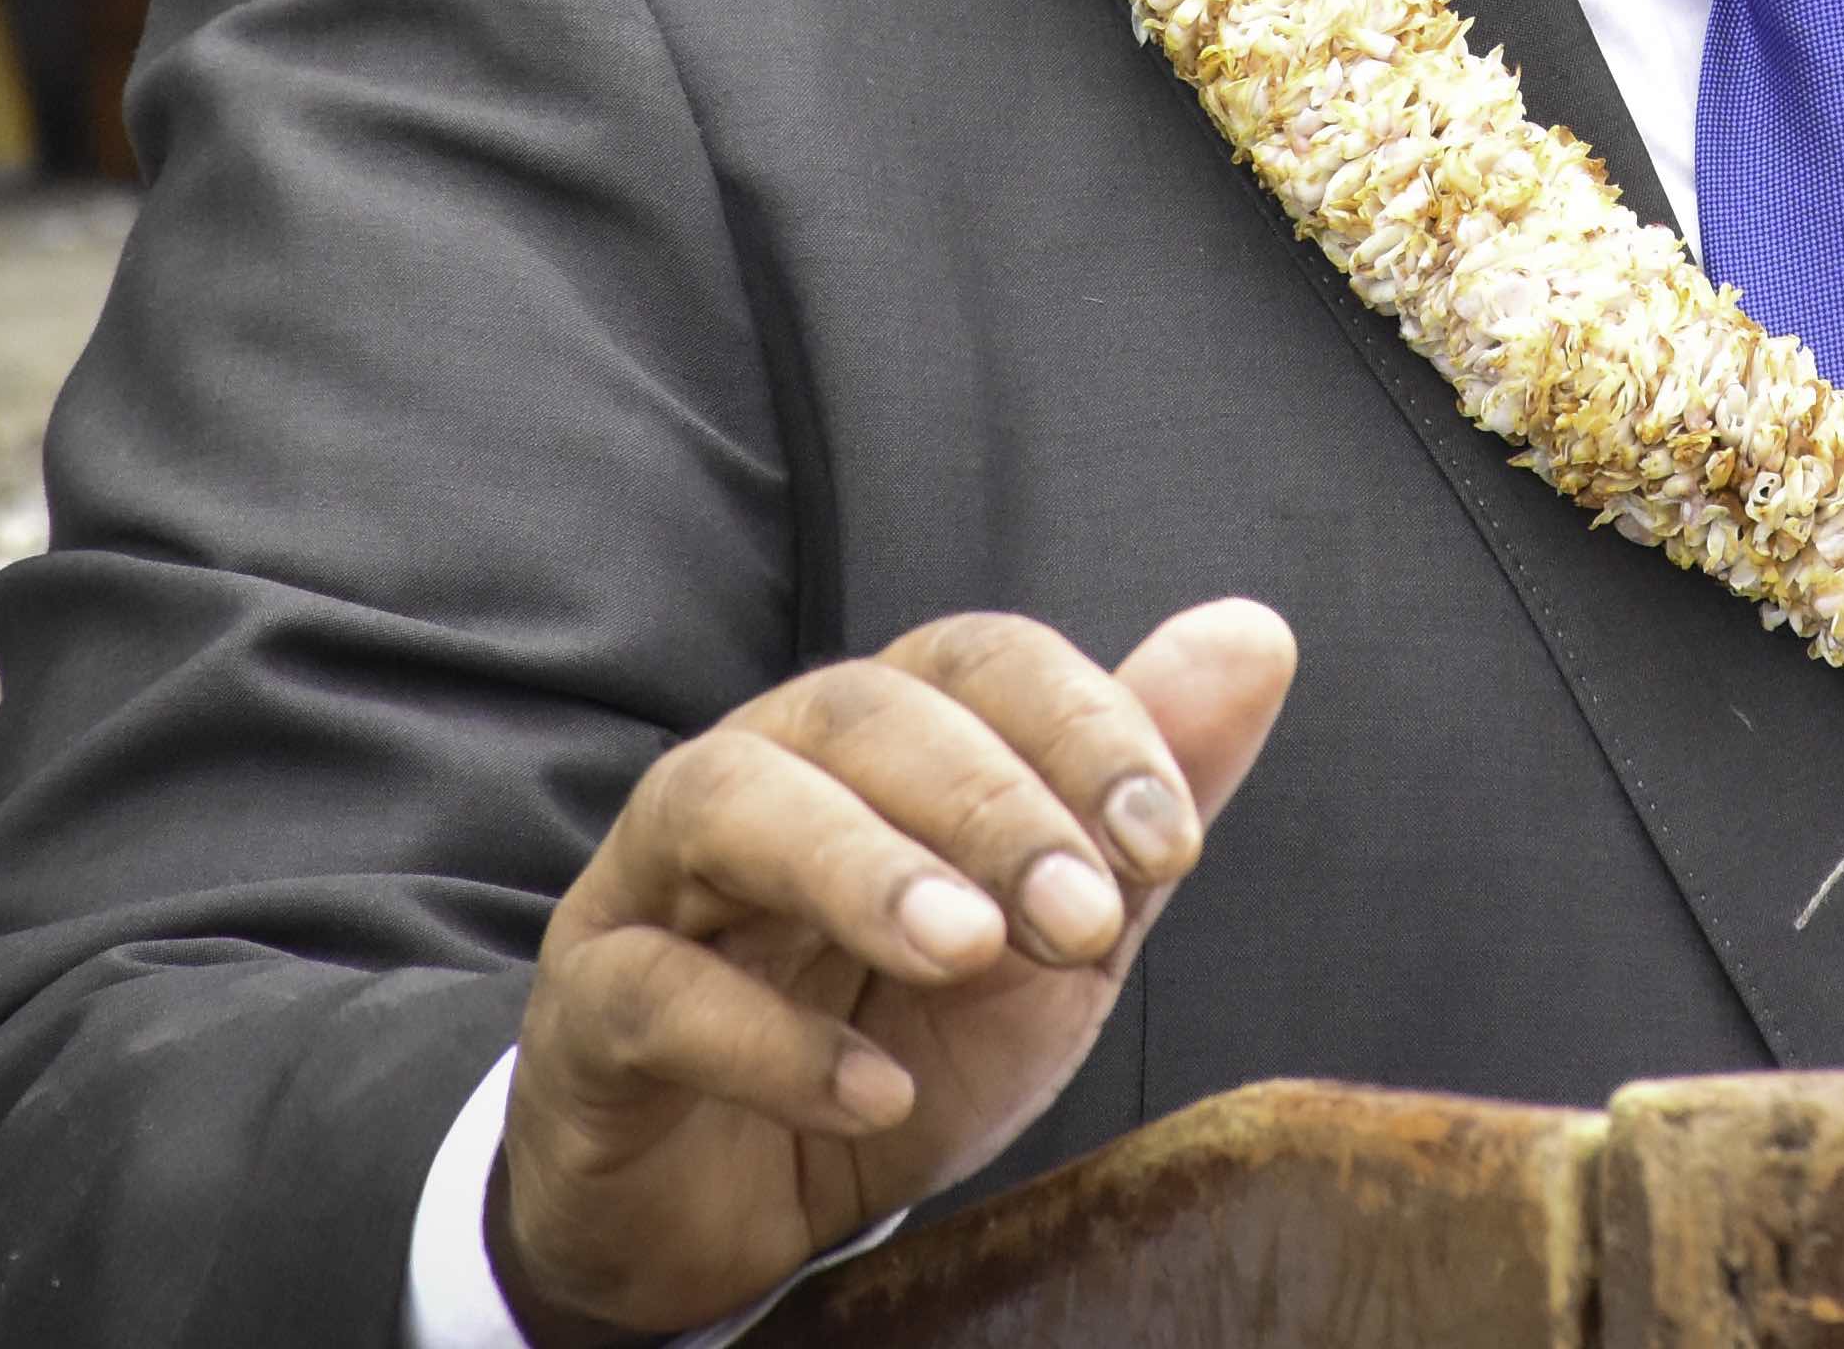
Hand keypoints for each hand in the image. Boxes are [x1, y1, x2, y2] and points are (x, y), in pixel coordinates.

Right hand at [489, 601, 1300, 1346]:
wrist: (738, 1209)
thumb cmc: (892, 1039)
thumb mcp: (1047, 935)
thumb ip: (1138, 796)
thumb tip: (1256, 635)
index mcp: (872, 745)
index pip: (970, 663)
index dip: (1078, 727)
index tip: (1172, 843)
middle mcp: (754, 778)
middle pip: (853, 712)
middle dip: (988, 801)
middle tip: (1083, 917)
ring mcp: (652, 888)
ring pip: (724, 804)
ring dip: (861, 867)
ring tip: (966, 951)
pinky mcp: (587, 1014)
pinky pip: (652, 990)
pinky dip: (770, 1038)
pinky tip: (874, 1093)